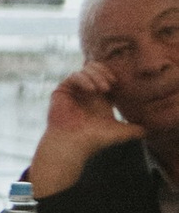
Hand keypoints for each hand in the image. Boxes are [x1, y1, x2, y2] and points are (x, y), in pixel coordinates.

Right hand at [28, 63, 143, 196]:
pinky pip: (74, 75)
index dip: (114, 76)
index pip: (107, 77)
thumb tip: (149, 130)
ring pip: (86, 69)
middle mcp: (86, 92)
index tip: (119, 84)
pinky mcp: (62, 90)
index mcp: (100, 98)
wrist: (74, 144)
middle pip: (97, 68)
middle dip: (105, 73)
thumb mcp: (119, 132)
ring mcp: (74, 90)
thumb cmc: (95, 140)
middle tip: (111, 85)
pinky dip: (84, 79)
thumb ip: (134, 130)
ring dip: (97, 75)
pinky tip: (92, 90)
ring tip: (103, 88)